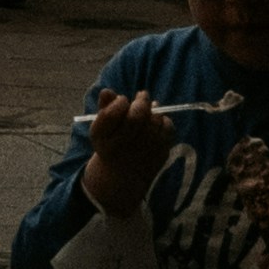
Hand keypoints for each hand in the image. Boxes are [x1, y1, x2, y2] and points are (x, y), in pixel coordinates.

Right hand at [82, 87, 173, 215]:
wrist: (121, 177)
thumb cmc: (111, 145)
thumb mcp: (101, 128)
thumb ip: (104, 108)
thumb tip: (107, 91)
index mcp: (102, 139)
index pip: (111, 114)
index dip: (120, 102)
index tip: (123, 99)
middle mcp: (121, 148)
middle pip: (135, 118)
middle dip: (141, 102)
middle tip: (142, 95)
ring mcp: (142, 154)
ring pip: (153, 122)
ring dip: (153, 111)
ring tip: (150, 108)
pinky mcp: (159, 157)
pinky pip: (167, 132)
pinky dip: (165, 121)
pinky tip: (159, 120)